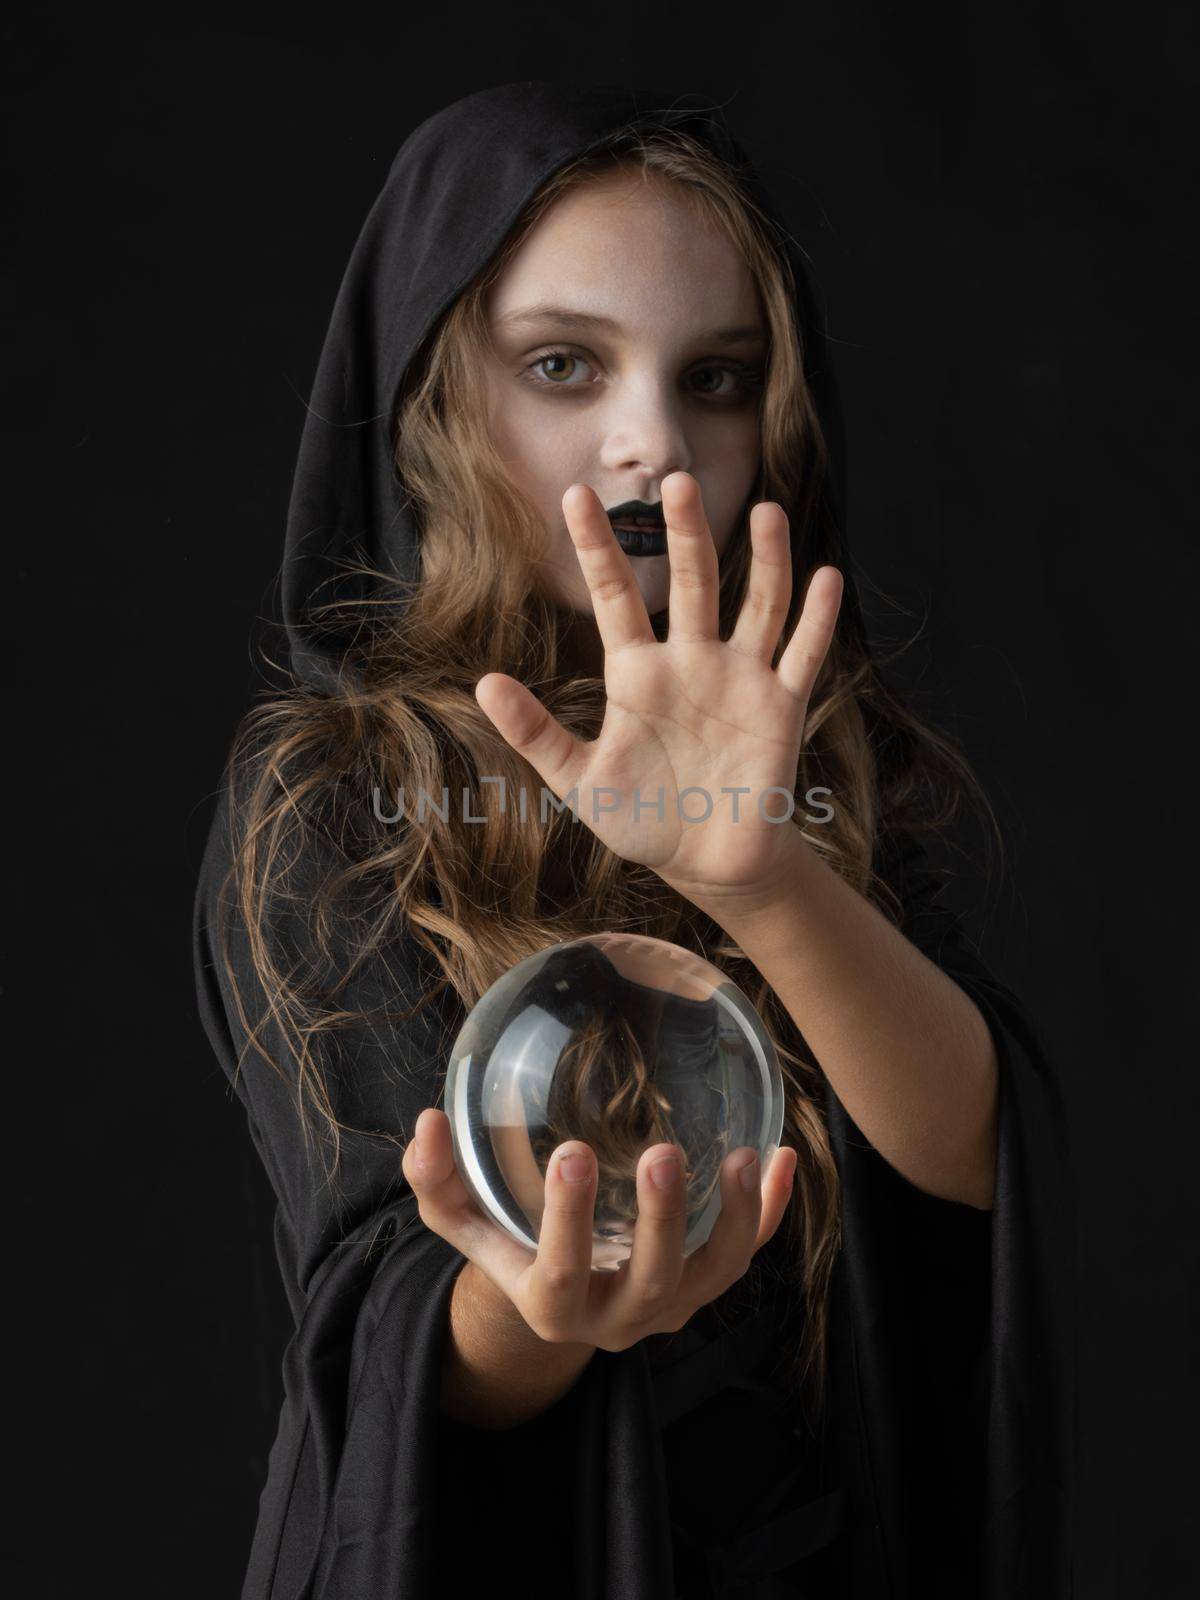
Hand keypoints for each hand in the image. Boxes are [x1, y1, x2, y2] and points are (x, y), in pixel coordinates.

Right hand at [401, 1107, 797, 1351]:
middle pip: (651, 1283)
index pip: (560, 1274)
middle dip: (661, 1221)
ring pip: (716, 1277)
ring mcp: (670, 1306)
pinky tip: (782, 1156)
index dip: (569, 1219)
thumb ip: (439, 1178)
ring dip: (735, 1220)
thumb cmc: (507, 1243)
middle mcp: (617, 1319)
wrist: (557, 1298)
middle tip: (662, 1152)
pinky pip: (748, 1253)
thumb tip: (428, 1120)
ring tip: (744, 1157)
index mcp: (552, 1306)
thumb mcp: (463, 1219)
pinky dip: (771, 1211)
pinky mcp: (705, 1286)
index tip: (572, 1150)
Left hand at [474, 470, 843, 909]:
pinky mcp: (780, 708)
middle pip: (692, 583)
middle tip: (678, 481)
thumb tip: (483, 684)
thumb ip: (535, 732)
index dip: (595, 547)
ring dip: (765, 561)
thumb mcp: (577, 781)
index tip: (574, 495)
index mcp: (637, 673)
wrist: (705, 864)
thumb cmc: (641, 821)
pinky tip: (826, 577)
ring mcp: (740, 680)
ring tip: (767, 512)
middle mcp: (691, 662)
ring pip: (757, 605)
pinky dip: (817, 620)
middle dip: (686, 535)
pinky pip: (802, 656)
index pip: (613, 596)